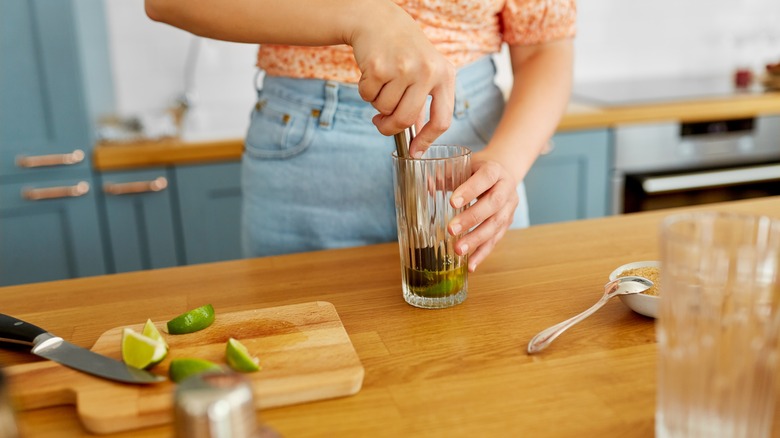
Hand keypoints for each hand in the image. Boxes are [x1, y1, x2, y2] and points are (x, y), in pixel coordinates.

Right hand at [347, 1, 454, 155]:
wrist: (378, 20)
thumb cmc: (403, 51)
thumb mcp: (425, 72)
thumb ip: (423, 104)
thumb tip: (416, 143)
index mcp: (445, 75)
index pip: (442, 120)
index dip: (427, 140)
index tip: (415, 152)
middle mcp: (428, 71)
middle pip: (405, 119)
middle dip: (389, 127)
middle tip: (381, 124)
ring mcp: (404, 68)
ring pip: (384, 109)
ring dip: (377, 104)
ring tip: (381, 83)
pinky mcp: (379, 66)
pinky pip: (367, 96)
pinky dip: (365, 91)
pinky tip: (371, 73)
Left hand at [447, 154, 519, 271]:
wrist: (503, 173)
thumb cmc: (477, 171)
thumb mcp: (463, 166)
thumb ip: (445, 175)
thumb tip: (426, 184)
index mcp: (495, 170)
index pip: (485, 178)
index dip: (470, 190)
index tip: (452, 202)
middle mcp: (506, 189)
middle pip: (493, 205)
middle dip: (472, 219)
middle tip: (451, 229)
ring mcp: (509, 208)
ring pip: (496, 225)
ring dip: (476, 240)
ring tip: (458, 250)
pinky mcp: (507, 224)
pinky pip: (496, 240)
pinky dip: (482, 254)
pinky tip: (470, 265)